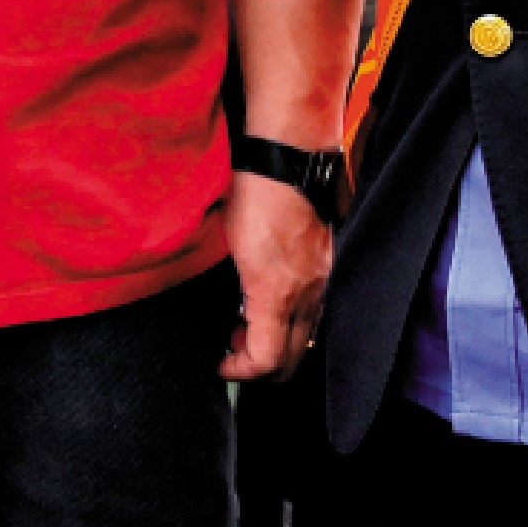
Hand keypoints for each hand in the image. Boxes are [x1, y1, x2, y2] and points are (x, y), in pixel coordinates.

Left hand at [218, 168, 331, 381]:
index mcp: (274, 291)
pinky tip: (267, 298)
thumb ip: (216, 280)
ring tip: (244, 323)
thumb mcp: (219, 239)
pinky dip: (291, 320)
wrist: (290, 155)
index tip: (218, 363)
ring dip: (277, 342)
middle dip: (260, 366)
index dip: (239, 371)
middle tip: (230, 349)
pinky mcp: (326, 265)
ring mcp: (321, 280)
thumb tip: (201, 304)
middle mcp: (306, 293)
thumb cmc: (250, 190)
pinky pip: (314, 311)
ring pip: (306, 336)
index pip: (266, 358)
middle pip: (293, 359)